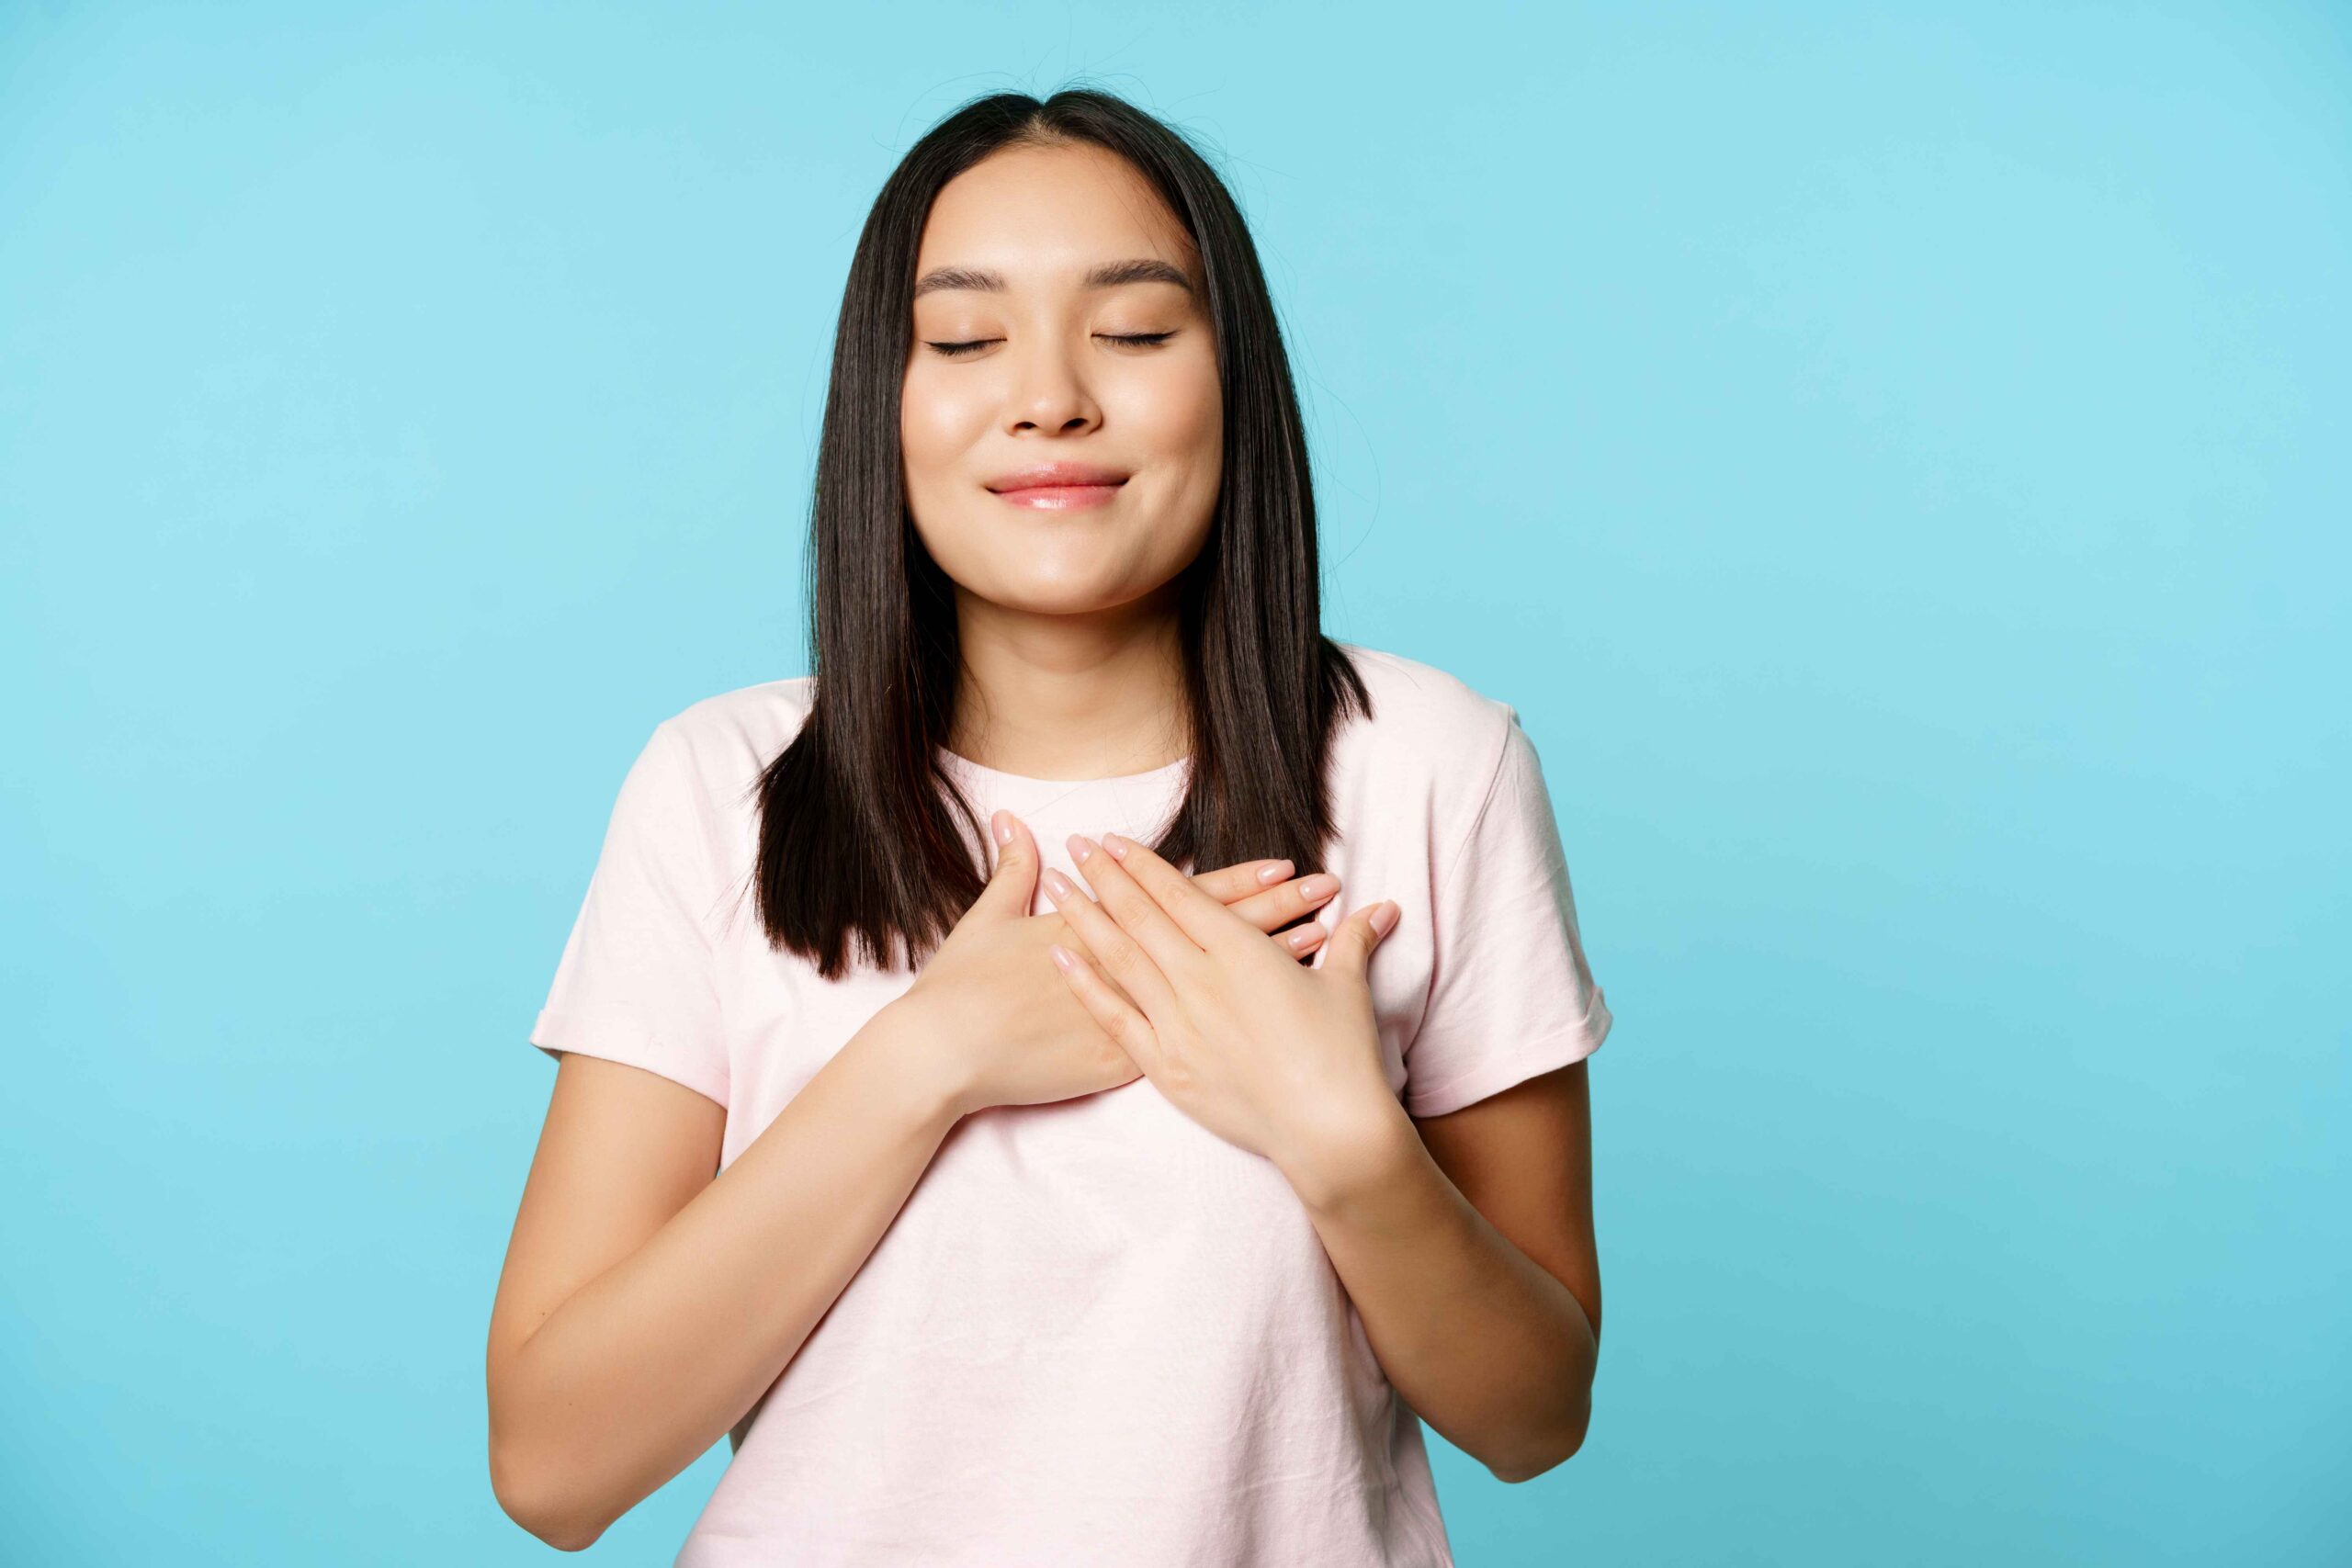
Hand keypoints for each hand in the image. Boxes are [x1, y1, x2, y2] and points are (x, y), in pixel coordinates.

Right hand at [893, 809, 1348, 1118]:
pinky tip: (1278, 1014)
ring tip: (1321, 939)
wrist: (944, 1054)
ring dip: (1270, 962)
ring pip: (1218, 986)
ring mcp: (1133, 1018)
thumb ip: (1012, 869)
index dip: (1238, 882)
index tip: (1283, 863)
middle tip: (1326, 888)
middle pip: (1218, 935)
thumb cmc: (962, 988)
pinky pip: (1198, 1039)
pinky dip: (1240, 1023)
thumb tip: (1012, 819)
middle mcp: (1131, 969)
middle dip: (1274, 910)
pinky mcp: (1125, 1062)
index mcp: (1105, 926)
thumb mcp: (989, 917)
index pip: (1187, 899)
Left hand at [1040, 829, 1405, 1178]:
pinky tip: (1059, 958)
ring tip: (1055, 887)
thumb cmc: (1342, 1057)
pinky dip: (1085, 984)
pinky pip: (1115, 1017)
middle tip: (1075, 845)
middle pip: (1141, 916)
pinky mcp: (1166, 1065)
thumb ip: (1353, 941)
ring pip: (1119, 958)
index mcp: (1242, 952)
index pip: (1182, 895)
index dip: (1144, 864)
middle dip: (1104, 876)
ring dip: (1084, 918)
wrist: (1328, 1129)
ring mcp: (1178, 1022)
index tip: (1114, 840)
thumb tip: (1381, 908)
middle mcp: (1201, 979)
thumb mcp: (1348, 989)